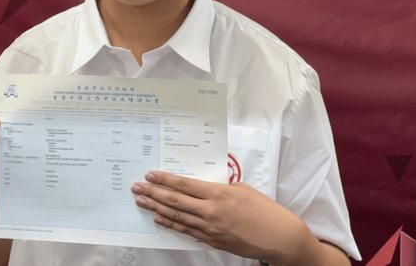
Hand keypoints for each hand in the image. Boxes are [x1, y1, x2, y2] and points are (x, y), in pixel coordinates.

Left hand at [131, 171, 310, 263]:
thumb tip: (201, 184)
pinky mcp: (212, 241)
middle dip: (153, 193)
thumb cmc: (264, 210)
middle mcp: (211, 211)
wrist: (279, 237)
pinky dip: (171, 224)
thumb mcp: (242, 189)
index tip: (150, 174)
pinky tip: (159, 219)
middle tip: (136, 187)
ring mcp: (210, 229)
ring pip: (176, 217)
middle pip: (175, 201)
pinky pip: (186, 231)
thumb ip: (219, 186)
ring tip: (141, 202)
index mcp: (219, 194)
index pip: (184, 185)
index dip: (165, 180)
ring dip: (156, 209)